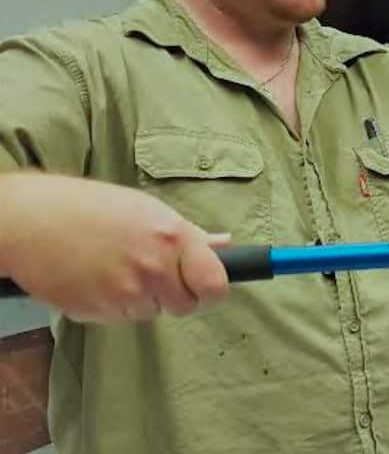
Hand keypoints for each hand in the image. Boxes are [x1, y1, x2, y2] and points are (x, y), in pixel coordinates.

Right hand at [0, 173, 231, 323]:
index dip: (213, 290)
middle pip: (185, 306)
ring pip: (150, 312)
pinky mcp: (97, 312)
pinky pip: (119, 317)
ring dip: (140, 297)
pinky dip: (112, 304)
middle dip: (174, 294)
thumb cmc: (88, 207)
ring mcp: (124, 293)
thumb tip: (225, 246)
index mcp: (171, 238)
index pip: (215, 286)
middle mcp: (152, 269)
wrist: (28, 221)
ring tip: (114, 266)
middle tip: (151, 272)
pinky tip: (95, 277)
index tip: (206, 287)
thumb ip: (188, 234)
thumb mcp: (146, 209)